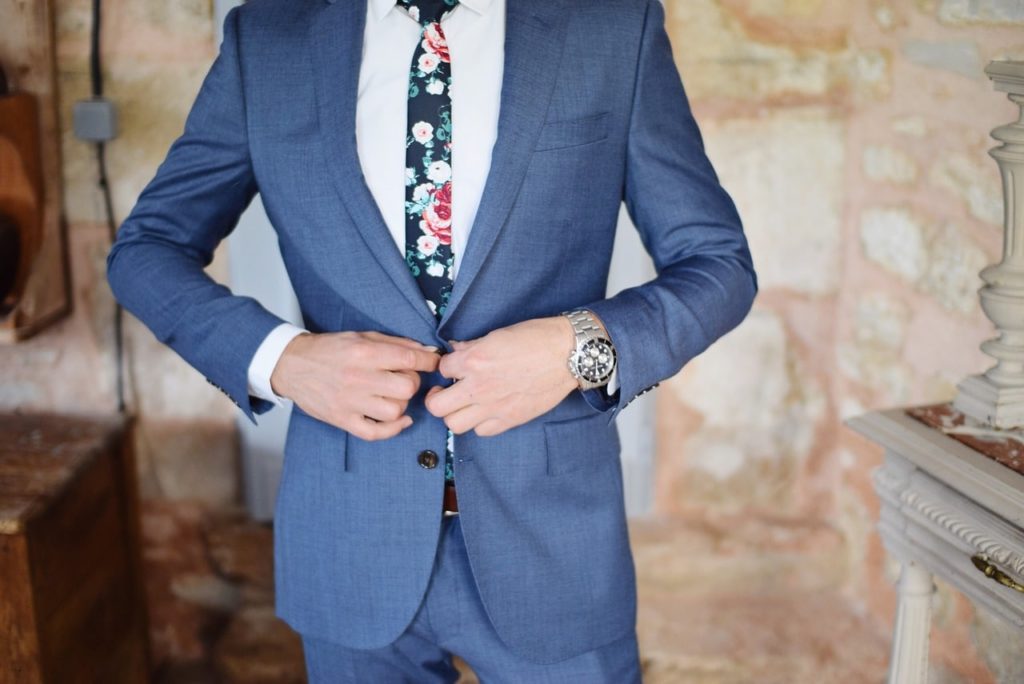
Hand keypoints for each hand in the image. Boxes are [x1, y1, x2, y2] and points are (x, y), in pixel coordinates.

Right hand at [271, 330, 440, 440]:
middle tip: (404, 378)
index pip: (409, 358)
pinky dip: (393, 429)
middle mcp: (357, 378)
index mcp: (363, 353)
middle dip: (412, 382)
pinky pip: (375, 432)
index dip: (428, 361)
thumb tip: (426, 350)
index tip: (433, 362)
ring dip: (401, 403)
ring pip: (395, 411)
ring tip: (393, 395)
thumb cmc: (329, 350)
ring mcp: (349, 402)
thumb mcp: (361, 337)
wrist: (291, 365)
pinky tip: (398, 419)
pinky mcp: (342, 419)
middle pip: (406, 387)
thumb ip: (395, 343)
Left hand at [424, 316, 578, 436]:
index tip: (454, 367)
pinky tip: (486, 411)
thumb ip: (473, 346)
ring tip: (465, 404)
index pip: (442, 369)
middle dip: (437, 397)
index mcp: (474, 361)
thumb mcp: (498, 334)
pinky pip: (482, 431)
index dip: (446, 367)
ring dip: (456, 413)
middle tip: (447, 391)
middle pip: (437, 406)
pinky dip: (479, 423)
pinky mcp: (510, 419)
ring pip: (454, 424)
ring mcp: (494, 407)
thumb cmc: (536, 338)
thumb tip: (456, 351)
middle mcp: (479, 387)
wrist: (568, 355)